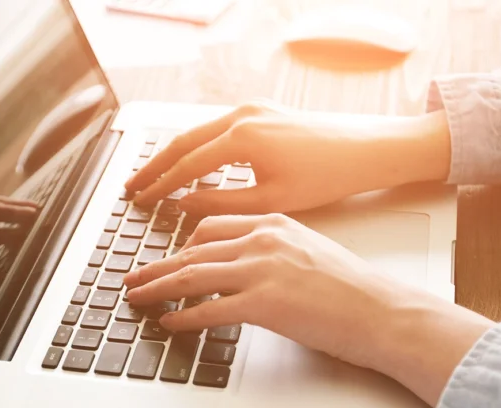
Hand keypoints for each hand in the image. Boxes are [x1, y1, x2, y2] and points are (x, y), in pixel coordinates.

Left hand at [124, 214, 492, 406]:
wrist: (381, 311)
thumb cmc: (350, 289)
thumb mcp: (306, 253)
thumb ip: (270, 254)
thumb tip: (240, 270)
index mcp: (273, 223)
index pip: (211, 229)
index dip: (181, 247)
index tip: (164, 258)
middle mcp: (262, 240)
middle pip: (193, 251)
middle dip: (157, 267)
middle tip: (133, 278)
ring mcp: (261, 270)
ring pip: (192, 277)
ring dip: (158, 289)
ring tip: (138, 299)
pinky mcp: (263, 304)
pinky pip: (209, 309)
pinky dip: (183, 317)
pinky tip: (169, 323)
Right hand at [125, 100, 450, 214]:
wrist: (368, 150)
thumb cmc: (326, 177)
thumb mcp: (269, 202)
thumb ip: (219, 203)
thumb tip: (182, 205)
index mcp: (243, 137)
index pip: (185, 165)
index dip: (159, 186)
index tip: (140, 202)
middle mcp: (243, 115)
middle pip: (183, 141)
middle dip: (154, 166)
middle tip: (132, 186)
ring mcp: (253, 109)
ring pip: (198, 132)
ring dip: (173, 156)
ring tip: (153, 177)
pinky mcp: (262, 112)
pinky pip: (216, 129)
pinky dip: (197, 148)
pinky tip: (190, 166)